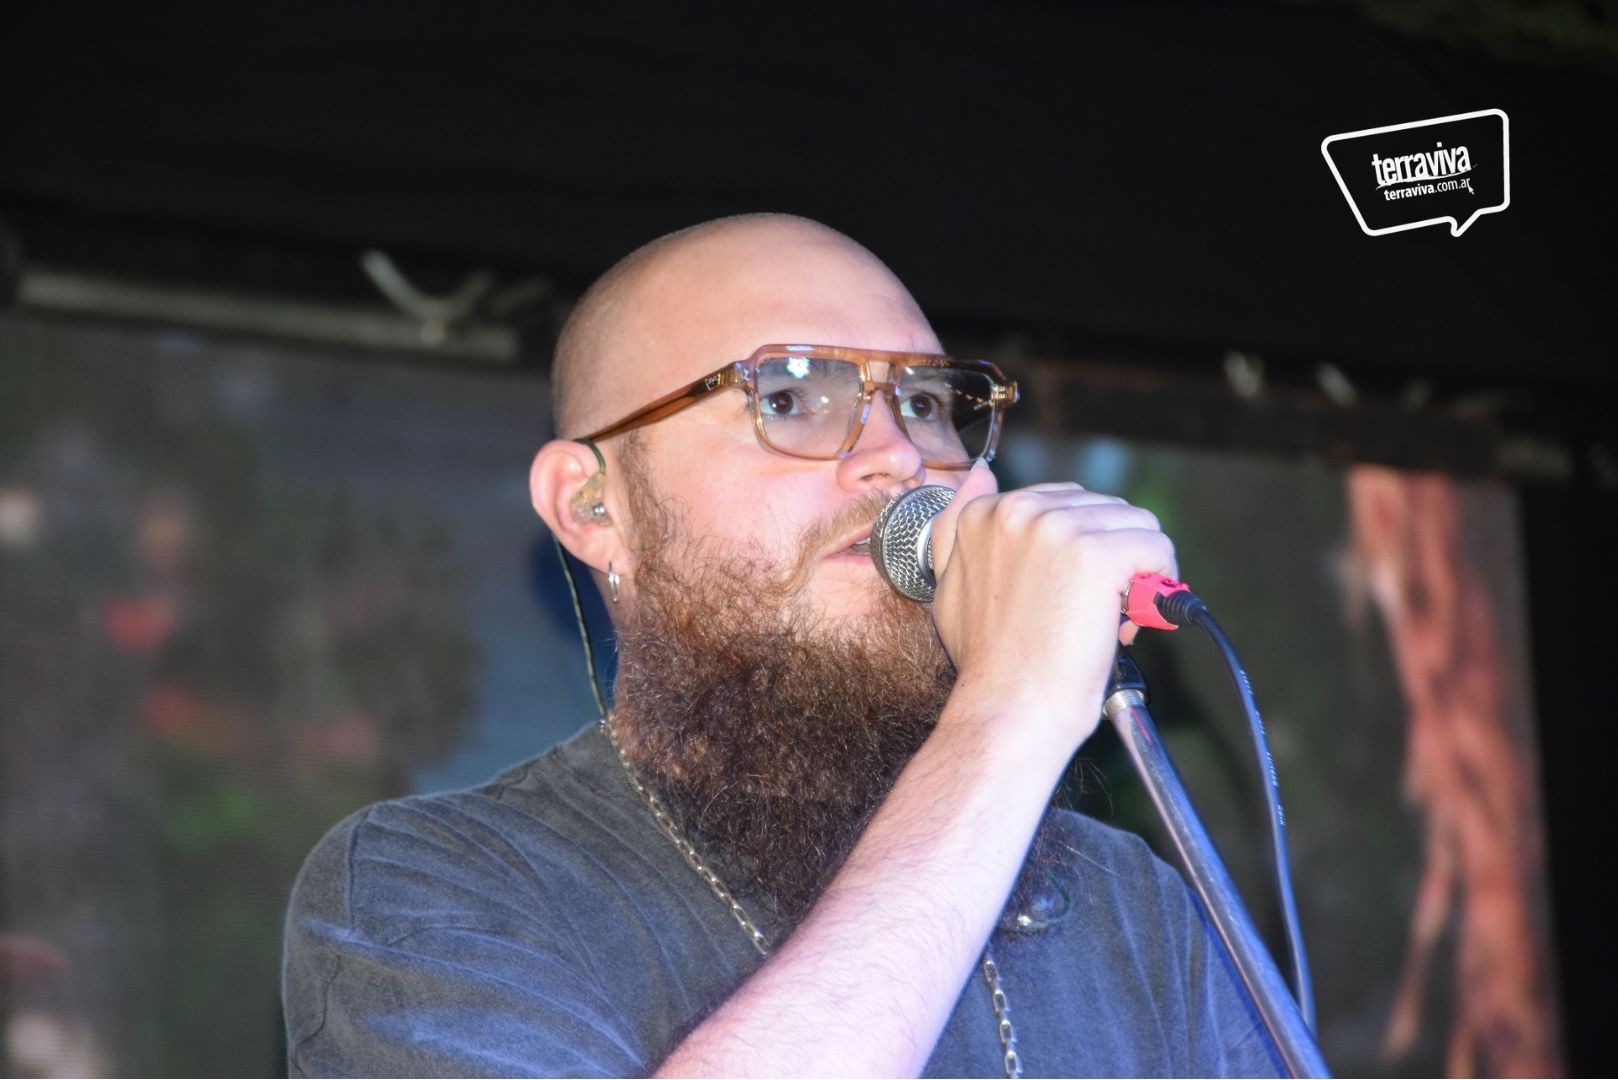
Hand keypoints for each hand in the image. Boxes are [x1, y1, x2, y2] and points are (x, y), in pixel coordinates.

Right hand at [928, 460, 1177, 743]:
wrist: (1009, 709)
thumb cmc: (987, 661)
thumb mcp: (950, 584)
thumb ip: (959, 525)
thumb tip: (980, 474)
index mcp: (985, 513)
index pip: (1067, 503)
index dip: (1076, 552)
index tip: (1062, 595)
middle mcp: (1019, 510)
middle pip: (1106, 511)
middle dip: (1109, 560)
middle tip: (1086, 614)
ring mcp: (1059, 529)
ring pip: (1138, 527)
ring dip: (1135, 574)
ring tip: (1106, 620)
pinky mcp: (1098, 555)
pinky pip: (1157, 549)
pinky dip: (1157, 589)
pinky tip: (1126, 622)